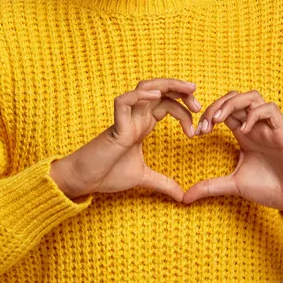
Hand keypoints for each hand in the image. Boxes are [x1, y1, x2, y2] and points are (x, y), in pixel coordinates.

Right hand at [50, 78, 200, 201]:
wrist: (84, 181)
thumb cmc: (108, 174)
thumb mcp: (144, 178)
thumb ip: (164, 183)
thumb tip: (183, 197)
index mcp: (142, 124)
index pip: (166, 104)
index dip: (184, 109)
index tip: (197, 129)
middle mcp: (135, 116)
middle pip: (159, 90)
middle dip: (180, 89)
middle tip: (198, 100)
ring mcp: (124, 119)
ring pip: (144, 89)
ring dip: (166, 85)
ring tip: (186, 90)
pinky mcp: (114, 127)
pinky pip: (123, 102)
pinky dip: (139, 96)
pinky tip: (156, 96)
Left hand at [182, 90, 282, 218]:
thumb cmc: (269, 188)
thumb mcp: (233, 185)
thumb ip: (210, 186)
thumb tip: (184, 198)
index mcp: (244, 133)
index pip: (224, 110)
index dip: (207, 114)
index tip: (197, 133)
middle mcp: (256, 125)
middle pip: (235, 97)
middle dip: (216, 105)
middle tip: (205, 125)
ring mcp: (270, 126)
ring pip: (252, 96)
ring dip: (233, 104)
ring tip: (219, 121)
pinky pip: (270, 109)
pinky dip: (255, 114)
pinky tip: (245, 130)